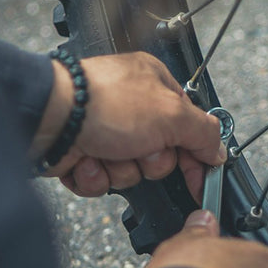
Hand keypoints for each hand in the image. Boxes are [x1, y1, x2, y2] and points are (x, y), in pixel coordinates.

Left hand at [33, 52, 225, 198]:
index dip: (196, 156)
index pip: (188, 128)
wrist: (49, 118)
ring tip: (104, 151)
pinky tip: (84, 159)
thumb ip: (202, 133)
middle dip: (148, 161)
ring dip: (118, 170)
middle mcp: (130, 107)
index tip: (201, 179)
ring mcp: (103, 131)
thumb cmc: (103, 103)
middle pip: (159, 156)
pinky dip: (93, 175)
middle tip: (138, 148)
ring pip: (129, 172)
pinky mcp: (80, 152)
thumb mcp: (171, 114)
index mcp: (155, 86)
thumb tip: (218, 149)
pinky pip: (100, 181)